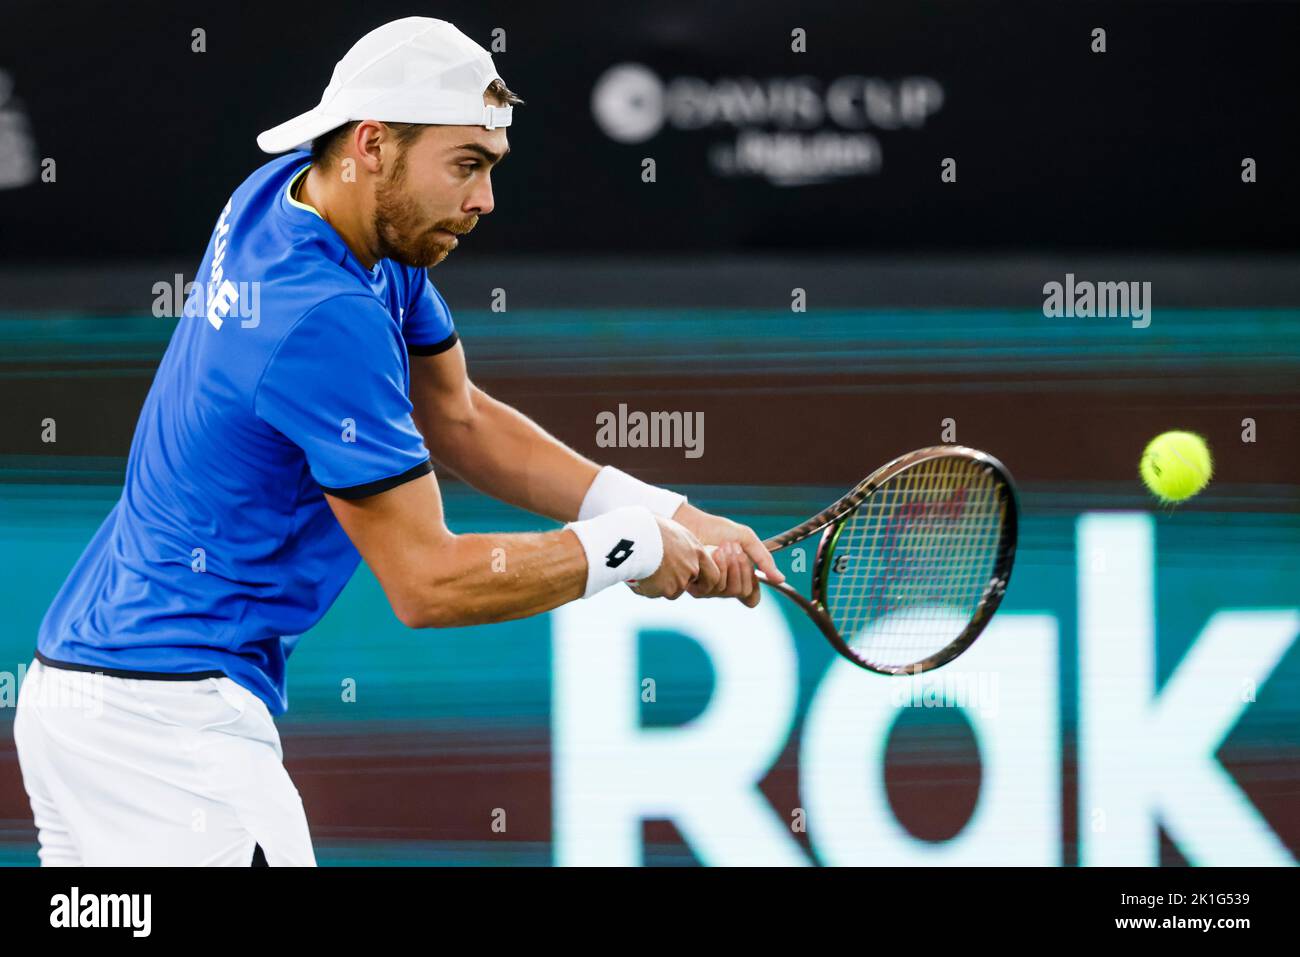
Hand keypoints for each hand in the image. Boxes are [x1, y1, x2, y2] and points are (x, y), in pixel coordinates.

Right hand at [628, 516, 720, 599]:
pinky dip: (646, 588)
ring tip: (642, 568)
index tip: (693, 581)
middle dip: (674, 583)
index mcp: (697, 552)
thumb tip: (672, 548)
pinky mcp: (667, 590)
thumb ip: (678, 545)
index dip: (703, 580)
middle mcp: (692, 568)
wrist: (640, 538)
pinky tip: (636, 575)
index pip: (712, 574)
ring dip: (658, 585)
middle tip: (659, 577)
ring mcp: (681, 581)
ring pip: (670, 590)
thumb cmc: (651, 529)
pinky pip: (655, 592)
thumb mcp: (672, 531)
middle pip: (687, 582)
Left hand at [671, 503, 785, 606]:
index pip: (751, 599)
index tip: (754, 569)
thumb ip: (763, 559)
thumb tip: (780, 579)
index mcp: (737, 578)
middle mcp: (724, 587)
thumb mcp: (745, 539)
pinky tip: (711, 553)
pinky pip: (715, 586)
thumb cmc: (715, 529)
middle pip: (743, 592)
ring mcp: (710, 589)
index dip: (755, 588)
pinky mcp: (696, 587)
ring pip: (730, 591)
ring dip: (730, 565)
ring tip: (723, 546)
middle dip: (742, 567)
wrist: (690, 523)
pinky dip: (718, 567)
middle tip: (734, 547)